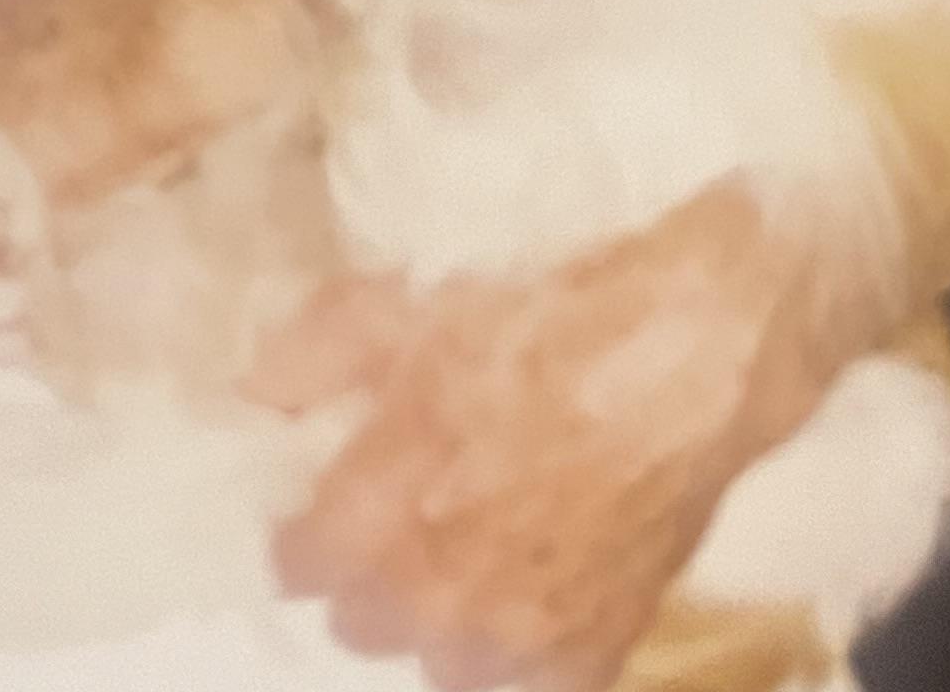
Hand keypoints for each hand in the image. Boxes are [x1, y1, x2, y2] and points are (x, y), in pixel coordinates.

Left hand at [249, 179, 864, 691]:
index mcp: (389, 501)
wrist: (696, 342)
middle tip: (406, 511)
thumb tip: (253, 395)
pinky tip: (531, 585)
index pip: (298, 568)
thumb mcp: (413, 295)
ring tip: (469, 550)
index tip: (324, 497)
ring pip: (439, 662)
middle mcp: (446, 588)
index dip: (305, 527)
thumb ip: (315, 352)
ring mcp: (523, 634)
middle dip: (372, 570)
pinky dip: (518, 647)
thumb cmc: (549, 307)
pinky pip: (523, 681)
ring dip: (442, 615)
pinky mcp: (595, 651)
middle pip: (361, 624)